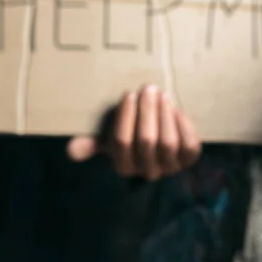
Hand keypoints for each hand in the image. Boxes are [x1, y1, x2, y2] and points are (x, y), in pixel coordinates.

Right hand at [67, 85, 201, 180]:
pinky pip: (189, 144)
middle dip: (147, 111)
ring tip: (161, 95)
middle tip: (148, 89)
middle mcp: (147, 172)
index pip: (122, 142)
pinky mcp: (189, 160)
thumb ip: (91, 143)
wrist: (161, 144)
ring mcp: (170, 168)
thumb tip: (71, 149)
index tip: (129, 95)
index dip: (126, 117)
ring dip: (164, 115)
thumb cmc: (131, 136)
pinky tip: (176, 109)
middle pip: (146, 141)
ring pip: (168, 142)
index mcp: (124, 166)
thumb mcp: (108, 140)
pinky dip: (183, 124)